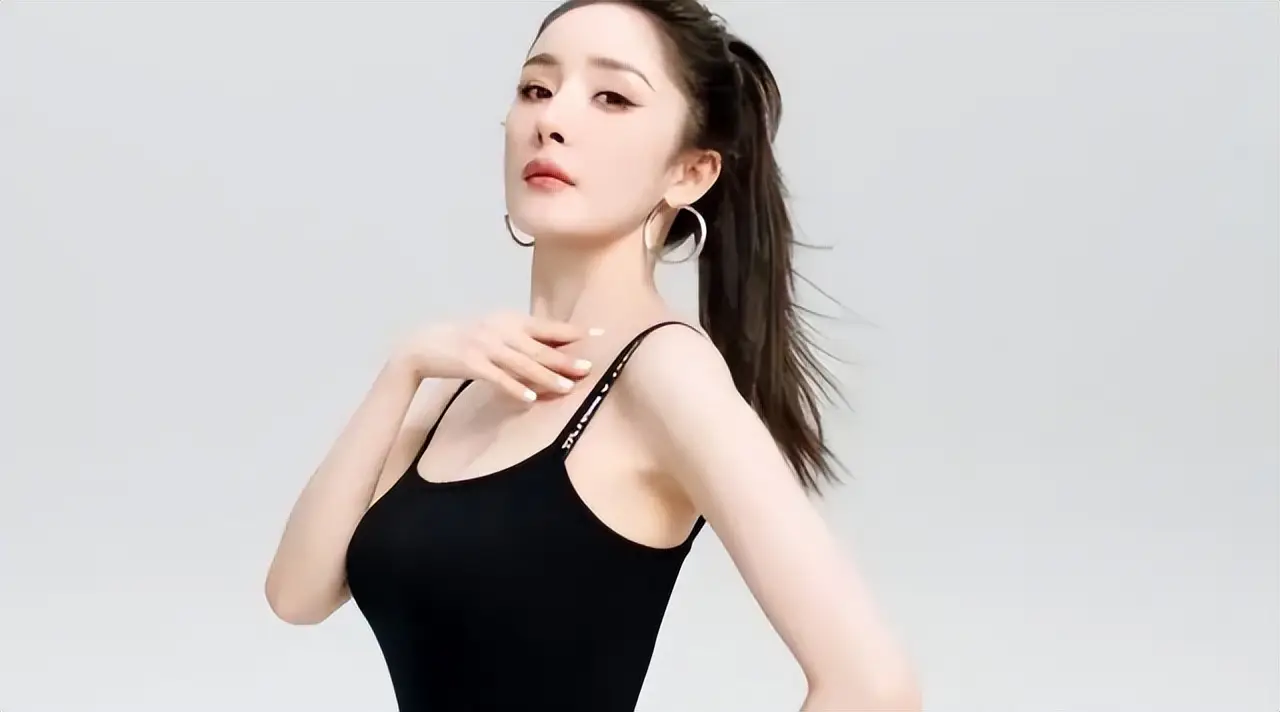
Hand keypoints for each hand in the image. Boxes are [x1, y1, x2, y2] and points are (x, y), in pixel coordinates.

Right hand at [391, 312, 597, 401]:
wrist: (425, 343)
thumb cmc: (466, 338)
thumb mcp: (496, 330)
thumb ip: (522, 337)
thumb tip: (553, 349)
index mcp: (510, 319)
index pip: (548, 326)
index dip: (575, 332)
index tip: (600, 333)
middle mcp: (501, 329)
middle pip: (540, 347)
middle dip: (566, 359)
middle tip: (589, 368)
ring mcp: (486, 346)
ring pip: (523, 364)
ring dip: (546, 377)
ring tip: (566, 388)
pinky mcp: (472, 363)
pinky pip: (498, 378)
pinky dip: (515, 388)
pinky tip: (530, 398)